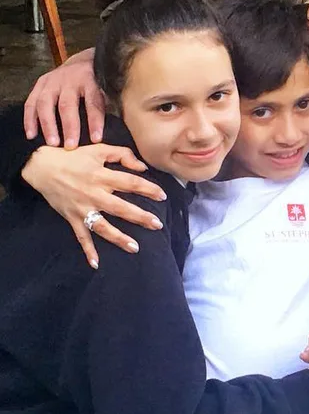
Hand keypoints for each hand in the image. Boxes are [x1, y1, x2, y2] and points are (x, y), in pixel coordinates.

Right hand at [21, 144, 166, 267]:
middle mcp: (93, 194)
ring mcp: (82, 208)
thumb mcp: (98, 149)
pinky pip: (80, 236)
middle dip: (140, 217)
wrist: (40, 166)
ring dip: (119, 238)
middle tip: (157, 224)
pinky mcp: (72, 217)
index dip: (148, 189)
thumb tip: (142, 167)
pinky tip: (96, 264)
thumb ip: (122, 155)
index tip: (162, 196)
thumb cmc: (73, 157)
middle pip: (121, 208)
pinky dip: (87, 250)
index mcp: (102, 175)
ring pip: (103, 226)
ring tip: (135, 247)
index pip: (131, 183)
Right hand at [23, 47, 104, 147]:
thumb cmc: (100, 81)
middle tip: (71, 146)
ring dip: (48, 125)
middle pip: (67, 104)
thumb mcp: (109, 87)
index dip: (95, 121)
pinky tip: (31, 135)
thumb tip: (124, 128)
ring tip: (52, 143)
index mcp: (92, 79)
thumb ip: (114, 103)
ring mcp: (53, 81)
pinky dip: (30, 119)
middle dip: (69, 126)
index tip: (96, 139)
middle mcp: (70, 79)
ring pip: (46, 103)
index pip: (93, 102)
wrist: (84, 60)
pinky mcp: (41, 83)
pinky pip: (31, 102)